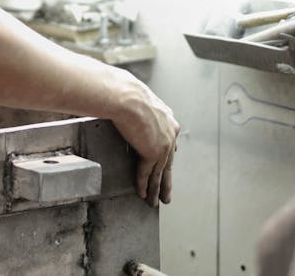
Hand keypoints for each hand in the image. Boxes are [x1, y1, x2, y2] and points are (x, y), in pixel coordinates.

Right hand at [107, 70, 178, 206]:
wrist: (126, 96)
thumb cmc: (126, 93)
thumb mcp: (138, 100)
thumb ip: (139, 111)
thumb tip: (124, 107)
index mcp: (167, 119)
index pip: (169, 143)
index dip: (167, 157)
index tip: (167, 166)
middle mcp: (169, 134)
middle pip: (168, 163)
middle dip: (167, 181)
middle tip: (167, 194)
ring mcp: (163, 145)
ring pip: (160, 173)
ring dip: (157, 189)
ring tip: (156, 202)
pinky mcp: (153, 153)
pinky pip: (147, 174)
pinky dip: (144, 185)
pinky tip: (143, 194)